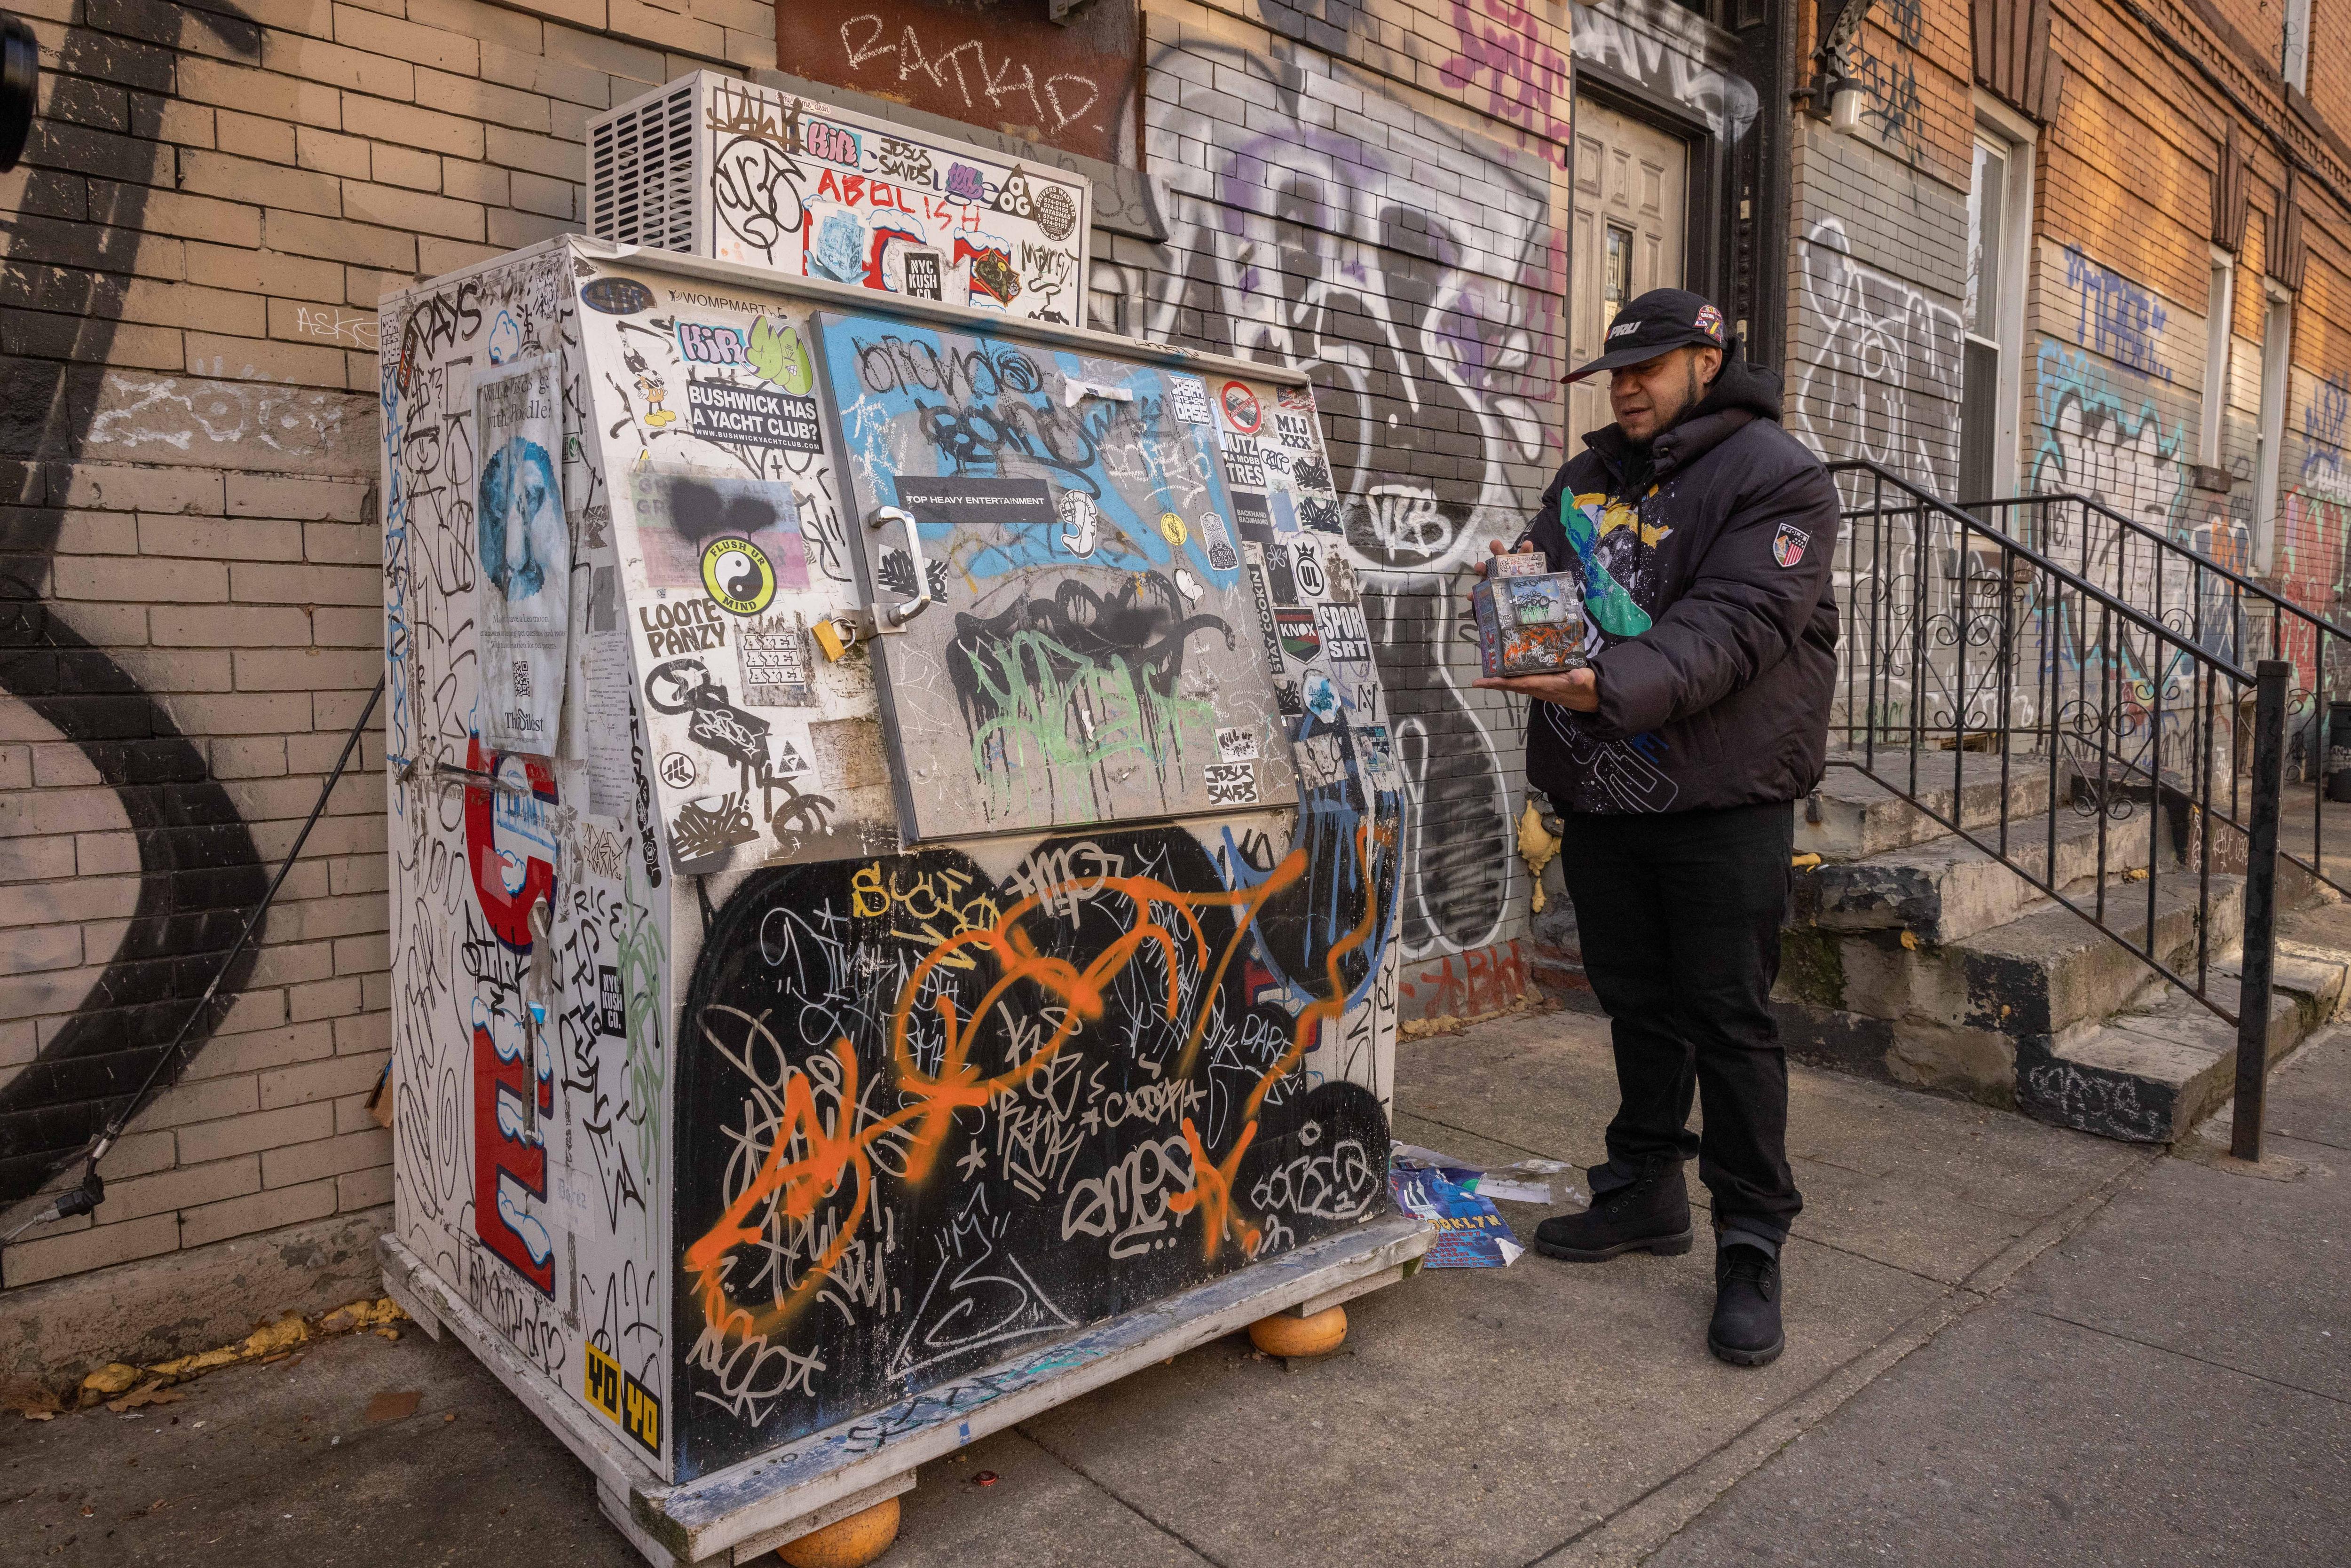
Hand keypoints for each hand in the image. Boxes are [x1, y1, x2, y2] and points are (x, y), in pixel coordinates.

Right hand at [1467, 537, 1539, 612]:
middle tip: (1494, 544)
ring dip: (1482, 568)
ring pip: (1487, 572)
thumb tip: (1546, 579)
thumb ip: (1537, 585)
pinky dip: (1475, 594)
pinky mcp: (1487, 592)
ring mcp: (1493, 580)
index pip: (1524, 557)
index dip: (1526, 551)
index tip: (1527, 545)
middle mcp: (1505, 570)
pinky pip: (1480, 593)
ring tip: (1478, 567)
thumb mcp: (1533, 588)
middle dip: (1498, 550)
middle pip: (1501, 558)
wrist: (1515, 607)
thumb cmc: (1523, 593)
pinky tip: (1471, 595)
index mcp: (1519, 567)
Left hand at [1473, 666, 1599, 709]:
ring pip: (1517, 685)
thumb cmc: (1589, 687)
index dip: (1503, 683)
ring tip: (1486, 676)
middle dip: (1495, 684)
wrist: (1594, 698)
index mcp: (1547, 685)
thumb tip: (1576, 676)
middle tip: (1477, 682)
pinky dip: (1513, 679)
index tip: (1487, 681)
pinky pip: (1524, 682)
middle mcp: (1540, 689)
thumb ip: (1582, 678)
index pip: (1521, 683)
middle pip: (1513, 686)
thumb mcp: (1588, 681)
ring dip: (1501, 682)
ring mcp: (1541, 689)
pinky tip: (1507, 672)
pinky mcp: (1544, 686)